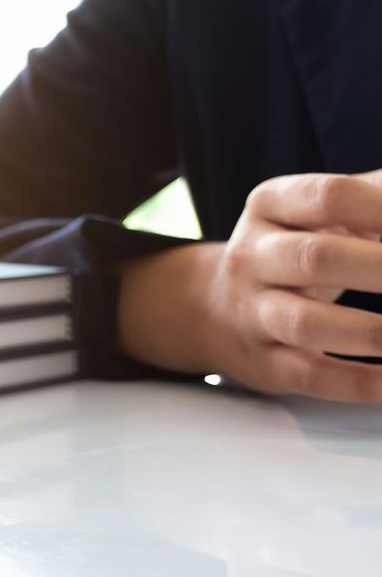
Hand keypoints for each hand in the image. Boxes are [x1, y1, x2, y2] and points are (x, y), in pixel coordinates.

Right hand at [118, 170, 381, 398]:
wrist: (210, 306)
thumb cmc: (293, 251)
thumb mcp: (319, 210)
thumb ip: (376, 195)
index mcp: (271, 206)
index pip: (329, 197)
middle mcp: (253, 256)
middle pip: (317, 257)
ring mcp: (252, 312)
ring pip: (306, 323)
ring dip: (372, 331)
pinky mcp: (262, 362)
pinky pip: (308, 374)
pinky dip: (356, 381)